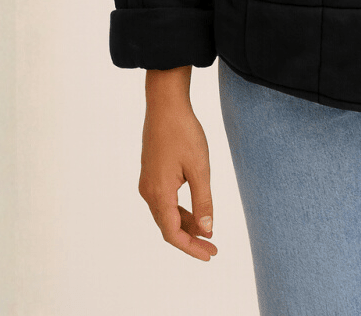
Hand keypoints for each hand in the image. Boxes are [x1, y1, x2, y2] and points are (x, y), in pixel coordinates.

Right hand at [138, 67, 217, 261]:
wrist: (165, 105)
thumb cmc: (183, 133)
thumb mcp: (200, 168)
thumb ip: (203, 200)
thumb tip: (207, 230)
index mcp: (159, 193)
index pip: (173, 233)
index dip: (191, 248)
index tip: (210, 254)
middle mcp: (149, 192)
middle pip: (168, 227)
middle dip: (190, 240)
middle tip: (212, 248)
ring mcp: (148, 183)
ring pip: (166, 214)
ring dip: (186, 225)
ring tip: (207, 233)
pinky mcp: (151, 174)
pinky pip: (164, 201)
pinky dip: (180, 211)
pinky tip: (195, 211)